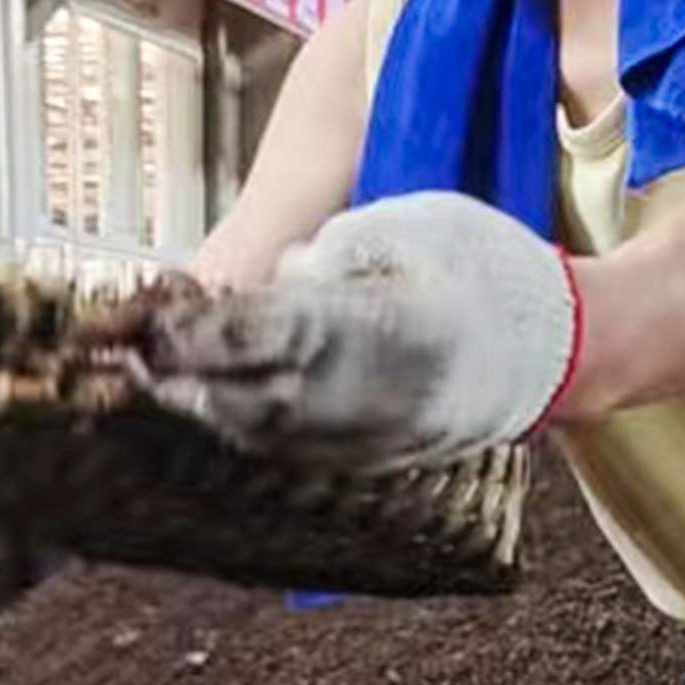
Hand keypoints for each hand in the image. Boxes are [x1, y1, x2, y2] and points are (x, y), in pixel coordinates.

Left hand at [130, 192, 581, 472]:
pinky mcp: (373, 461)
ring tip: (156, 376)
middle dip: (179, 378)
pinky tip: (213, 400)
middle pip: (246, 399)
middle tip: (123, 353)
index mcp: (377, 329)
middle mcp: (369, 397)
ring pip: (261, 436)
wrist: (561, 352)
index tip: (141, 319)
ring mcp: (372, 440)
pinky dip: (242, 427)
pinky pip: (288, 452)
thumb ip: (329, 251)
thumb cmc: (484, 267)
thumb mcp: (408, 223)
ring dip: (202, 408)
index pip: (261, 335)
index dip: (193, 332)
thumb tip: (268, 282)